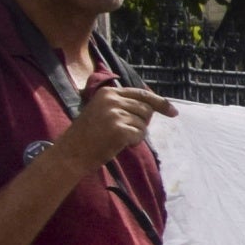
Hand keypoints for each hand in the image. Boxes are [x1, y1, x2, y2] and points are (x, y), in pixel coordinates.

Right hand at [60, 78, 174, 170]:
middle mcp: (112, 100)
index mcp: (108, 92)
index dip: (159, 103)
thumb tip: (152, 107)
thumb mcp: (101, 110)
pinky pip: (140, 135)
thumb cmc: (88, 135)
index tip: (173, 112)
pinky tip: (118, 144)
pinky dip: (134, 142)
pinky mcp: (120, 129)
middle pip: (147, 109)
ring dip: (136, 133)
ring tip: (117, 137)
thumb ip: (122, 105)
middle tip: (127, 132)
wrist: (71, 152)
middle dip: (143, 122)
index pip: (141, 93)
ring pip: (144, 123)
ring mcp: (115, 114)